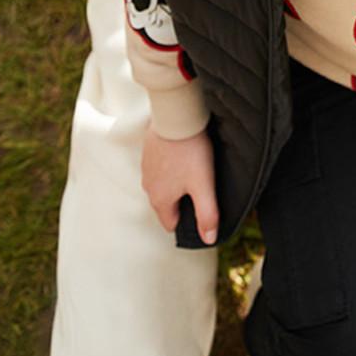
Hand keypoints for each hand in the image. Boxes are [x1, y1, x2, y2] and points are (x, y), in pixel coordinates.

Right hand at [141, 125, 218, 243]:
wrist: (176, 116)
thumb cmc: (190, 151)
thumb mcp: (203, 185)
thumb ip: (207, 214)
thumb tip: (209, 238)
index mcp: (160, 200)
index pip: (171, 224)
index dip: (189, 220)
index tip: (202, 207)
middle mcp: (149, 187)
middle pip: (168, 204)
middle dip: (184, 200)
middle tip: (202, 185)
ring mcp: (147, 168)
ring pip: (164, 184)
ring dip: (177, 181)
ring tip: (195, 168)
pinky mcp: (149, 151)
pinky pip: (161, 166)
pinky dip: (172, 164)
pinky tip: (185, 154)